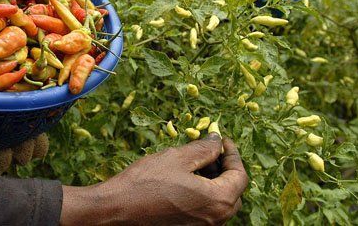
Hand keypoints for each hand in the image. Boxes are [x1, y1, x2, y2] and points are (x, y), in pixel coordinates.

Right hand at [61, 134, 247, 224]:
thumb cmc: (145, 183)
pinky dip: (202, 194)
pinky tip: (184, 179)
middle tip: (209, 151)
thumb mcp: (177, 158)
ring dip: (213, 181)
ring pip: (219, 202)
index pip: (240, 176)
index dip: (233, 154)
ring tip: (194, 163)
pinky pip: (205, 210)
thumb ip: (204, 149)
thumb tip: (217, 141)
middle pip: (233, 192)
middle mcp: (215, 219)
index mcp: (218, 200)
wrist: (117, 209)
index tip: (222, 140)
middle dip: (225, 169)